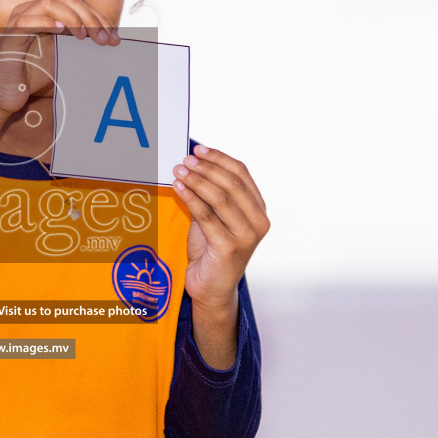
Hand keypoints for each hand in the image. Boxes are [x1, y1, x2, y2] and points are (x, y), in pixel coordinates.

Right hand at [0, 0, 120, 117]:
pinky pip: (29, 20)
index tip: (114, 37)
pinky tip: (64, 32)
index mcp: (46, 13)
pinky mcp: (11, 35)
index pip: (76, 4)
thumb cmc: (32, 76)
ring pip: (49, 4)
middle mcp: (32, 11)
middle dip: (90, 16)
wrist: (5, 95)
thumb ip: (79, 44)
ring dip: (73, 17)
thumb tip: (108, 40)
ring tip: (86, 36)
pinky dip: (48, 22)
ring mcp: (20, 20)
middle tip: (105, 39)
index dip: (98, 17)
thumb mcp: (63, 56)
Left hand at [171, 145, 268, 310]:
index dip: (219, 158)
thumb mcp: (213, 218)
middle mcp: (258, 222)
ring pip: (220, 198)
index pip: (242, 174)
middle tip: (185, 159)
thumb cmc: (210, 251)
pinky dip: (191, 198)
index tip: (198, 149)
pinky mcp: (229, 248)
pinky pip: (206, 215)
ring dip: (197, 180)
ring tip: (178, 170)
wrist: (211, 288)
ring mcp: (246, 236)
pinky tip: (178, 187)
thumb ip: (210, 195)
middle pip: (232, 183)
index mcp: (258, 210)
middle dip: (206, 168)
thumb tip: (192, 163)